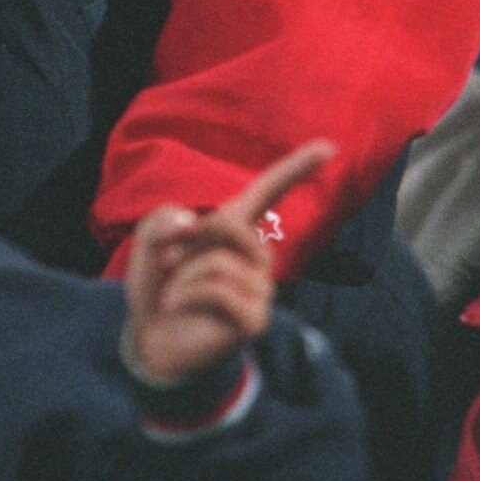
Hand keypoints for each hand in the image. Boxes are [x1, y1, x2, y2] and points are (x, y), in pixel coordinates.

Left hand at [123, 140, 333, 387]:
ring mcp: (260, 289)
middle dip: (190, 237)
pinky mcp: (254, 319)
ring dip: (183, 272)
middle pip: (231, 225)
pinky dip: (184, 293)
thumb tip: (191, 222)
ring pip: (218, 262)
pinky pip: (216, 291)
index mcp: (236, 228)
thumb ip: (164, 218)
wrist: (150, 334)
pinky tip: (177, 305)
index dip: (298, 167)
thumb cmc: (159, 280)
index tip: (330, 146)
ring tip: (175, 289)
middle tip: (168, 258)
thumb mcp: (151, 238)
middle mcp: (257, 256)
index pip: (271, 190)